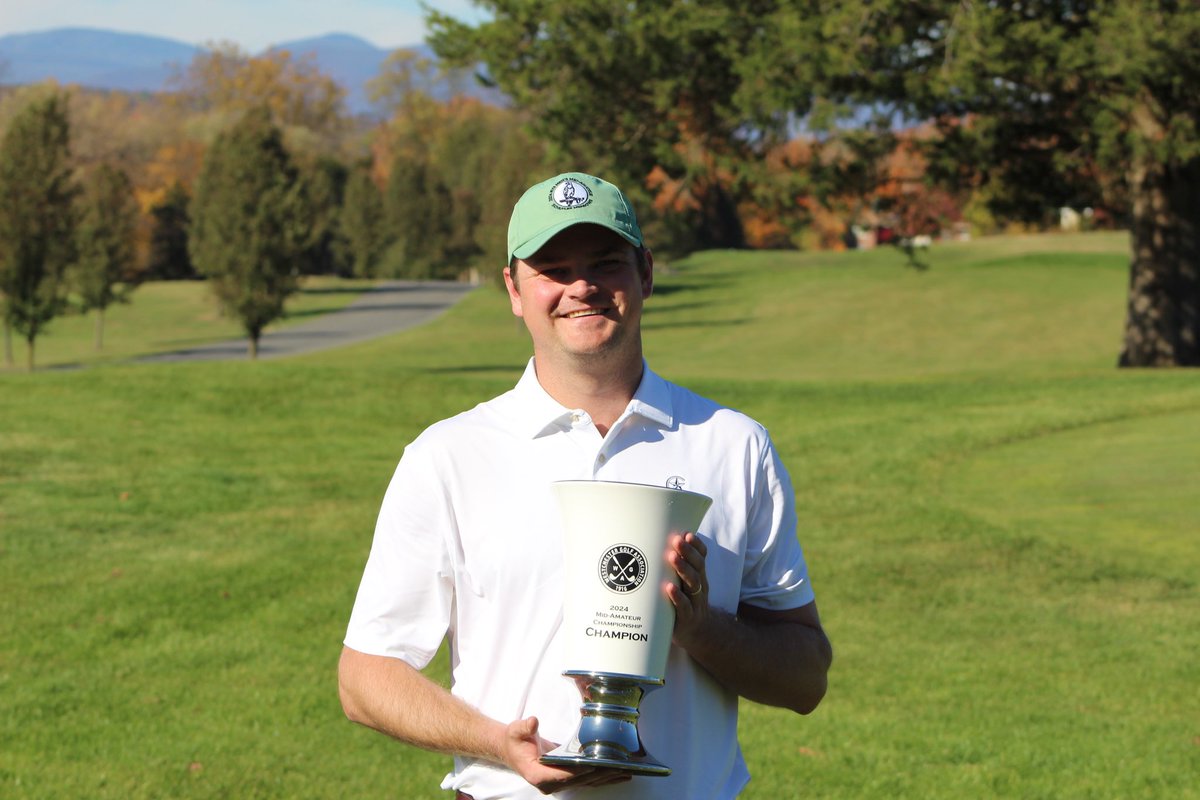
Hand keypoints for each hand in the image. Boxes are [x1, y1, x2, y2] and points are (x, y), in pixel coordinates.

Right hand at [502, 716, 631, 793]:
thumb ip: (525, 727)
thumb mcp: (516, 731)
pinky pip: (585, 780)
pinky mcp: (564, 779)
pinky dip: (601, 777)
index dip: (577, 770)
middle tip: (617, 767)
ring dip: (604, 778)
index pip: (561, 774)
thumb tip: (533, 722)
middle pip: (578, 780)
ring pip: (585, 782)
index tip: (592, 764)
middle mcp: (549, 783)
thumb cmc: (515, 741)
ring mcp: (557, 783)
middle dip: (598, 774)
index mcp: (537, 774)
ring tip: (624, 772)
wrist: (512, 749)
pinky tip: (616, 774)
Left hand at [665, 531, 709, 647]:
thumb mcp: (684, 584)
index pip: (702, 557)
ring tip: (672, 557)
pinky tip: (669, 587)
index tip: (687, 534)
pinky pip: (684, 606)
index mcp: (699, 576)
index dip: (696, 546)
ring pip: (693, 584)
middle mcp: (700, 587)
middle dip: (687, 552)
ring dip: (683, 569)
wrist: (696, 634)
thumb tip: (656, 542)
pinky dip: (677, 596)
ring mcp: (695, 602)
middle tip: (676, 540)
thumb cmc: (684, 602)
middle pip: (698, 567)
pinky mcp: (687, 618)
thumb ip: (675, 567)